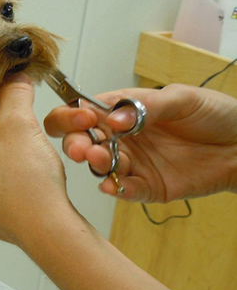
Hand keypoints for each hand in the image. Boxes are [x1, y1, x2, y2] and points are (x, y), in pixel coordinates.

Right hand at [44, 84, 236, 201]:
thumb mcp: (183, 99)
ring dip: (95, 163)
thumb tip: (113, 118)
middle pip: (82, 140)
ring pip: (100, 166)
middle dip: (74, 143)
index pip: (83, 111)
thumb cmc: (215, 114)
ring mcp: (133, 163)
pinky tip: (113, 185)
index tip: (83, 118)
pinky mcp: (147, 187)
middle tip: (81, 147)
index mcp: (122, 110)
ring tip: (100, 159)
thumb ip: (146, 107)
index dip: (73, 114)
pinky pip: (125, 190)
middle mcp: (121, 137)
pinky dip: (116, 189)